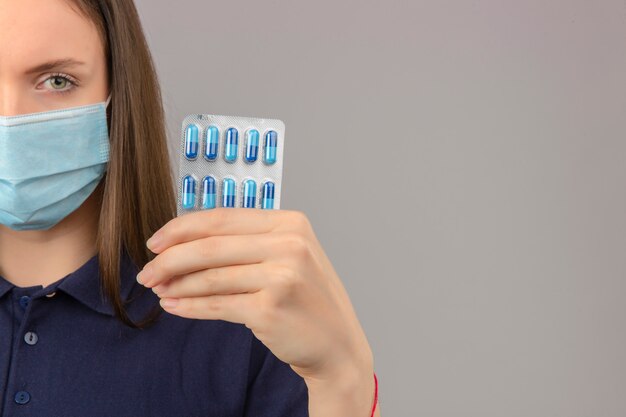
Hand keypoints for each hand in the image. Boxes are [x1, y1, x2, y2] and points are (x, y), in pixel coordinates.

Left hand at [137, 208, 372, 383]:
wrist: (337, 343)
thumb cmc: (307, 298)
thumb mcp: (288, 256)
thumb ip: (246, 243)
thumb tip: (184, 243)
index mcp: (290, 223)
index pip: (221, 218)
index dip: (181, 229)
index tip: (155, 242)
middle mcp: (290, 245)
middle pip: (210, 246)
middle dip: (169, 259)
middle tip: (146, 272)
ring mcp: (282, 276)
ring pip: (210, 277)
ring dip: (175, 285)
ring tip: (158, 290)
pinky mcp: (271, 309)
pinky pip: (217, 305)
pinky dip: (189, 307)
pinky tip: (173, 307)